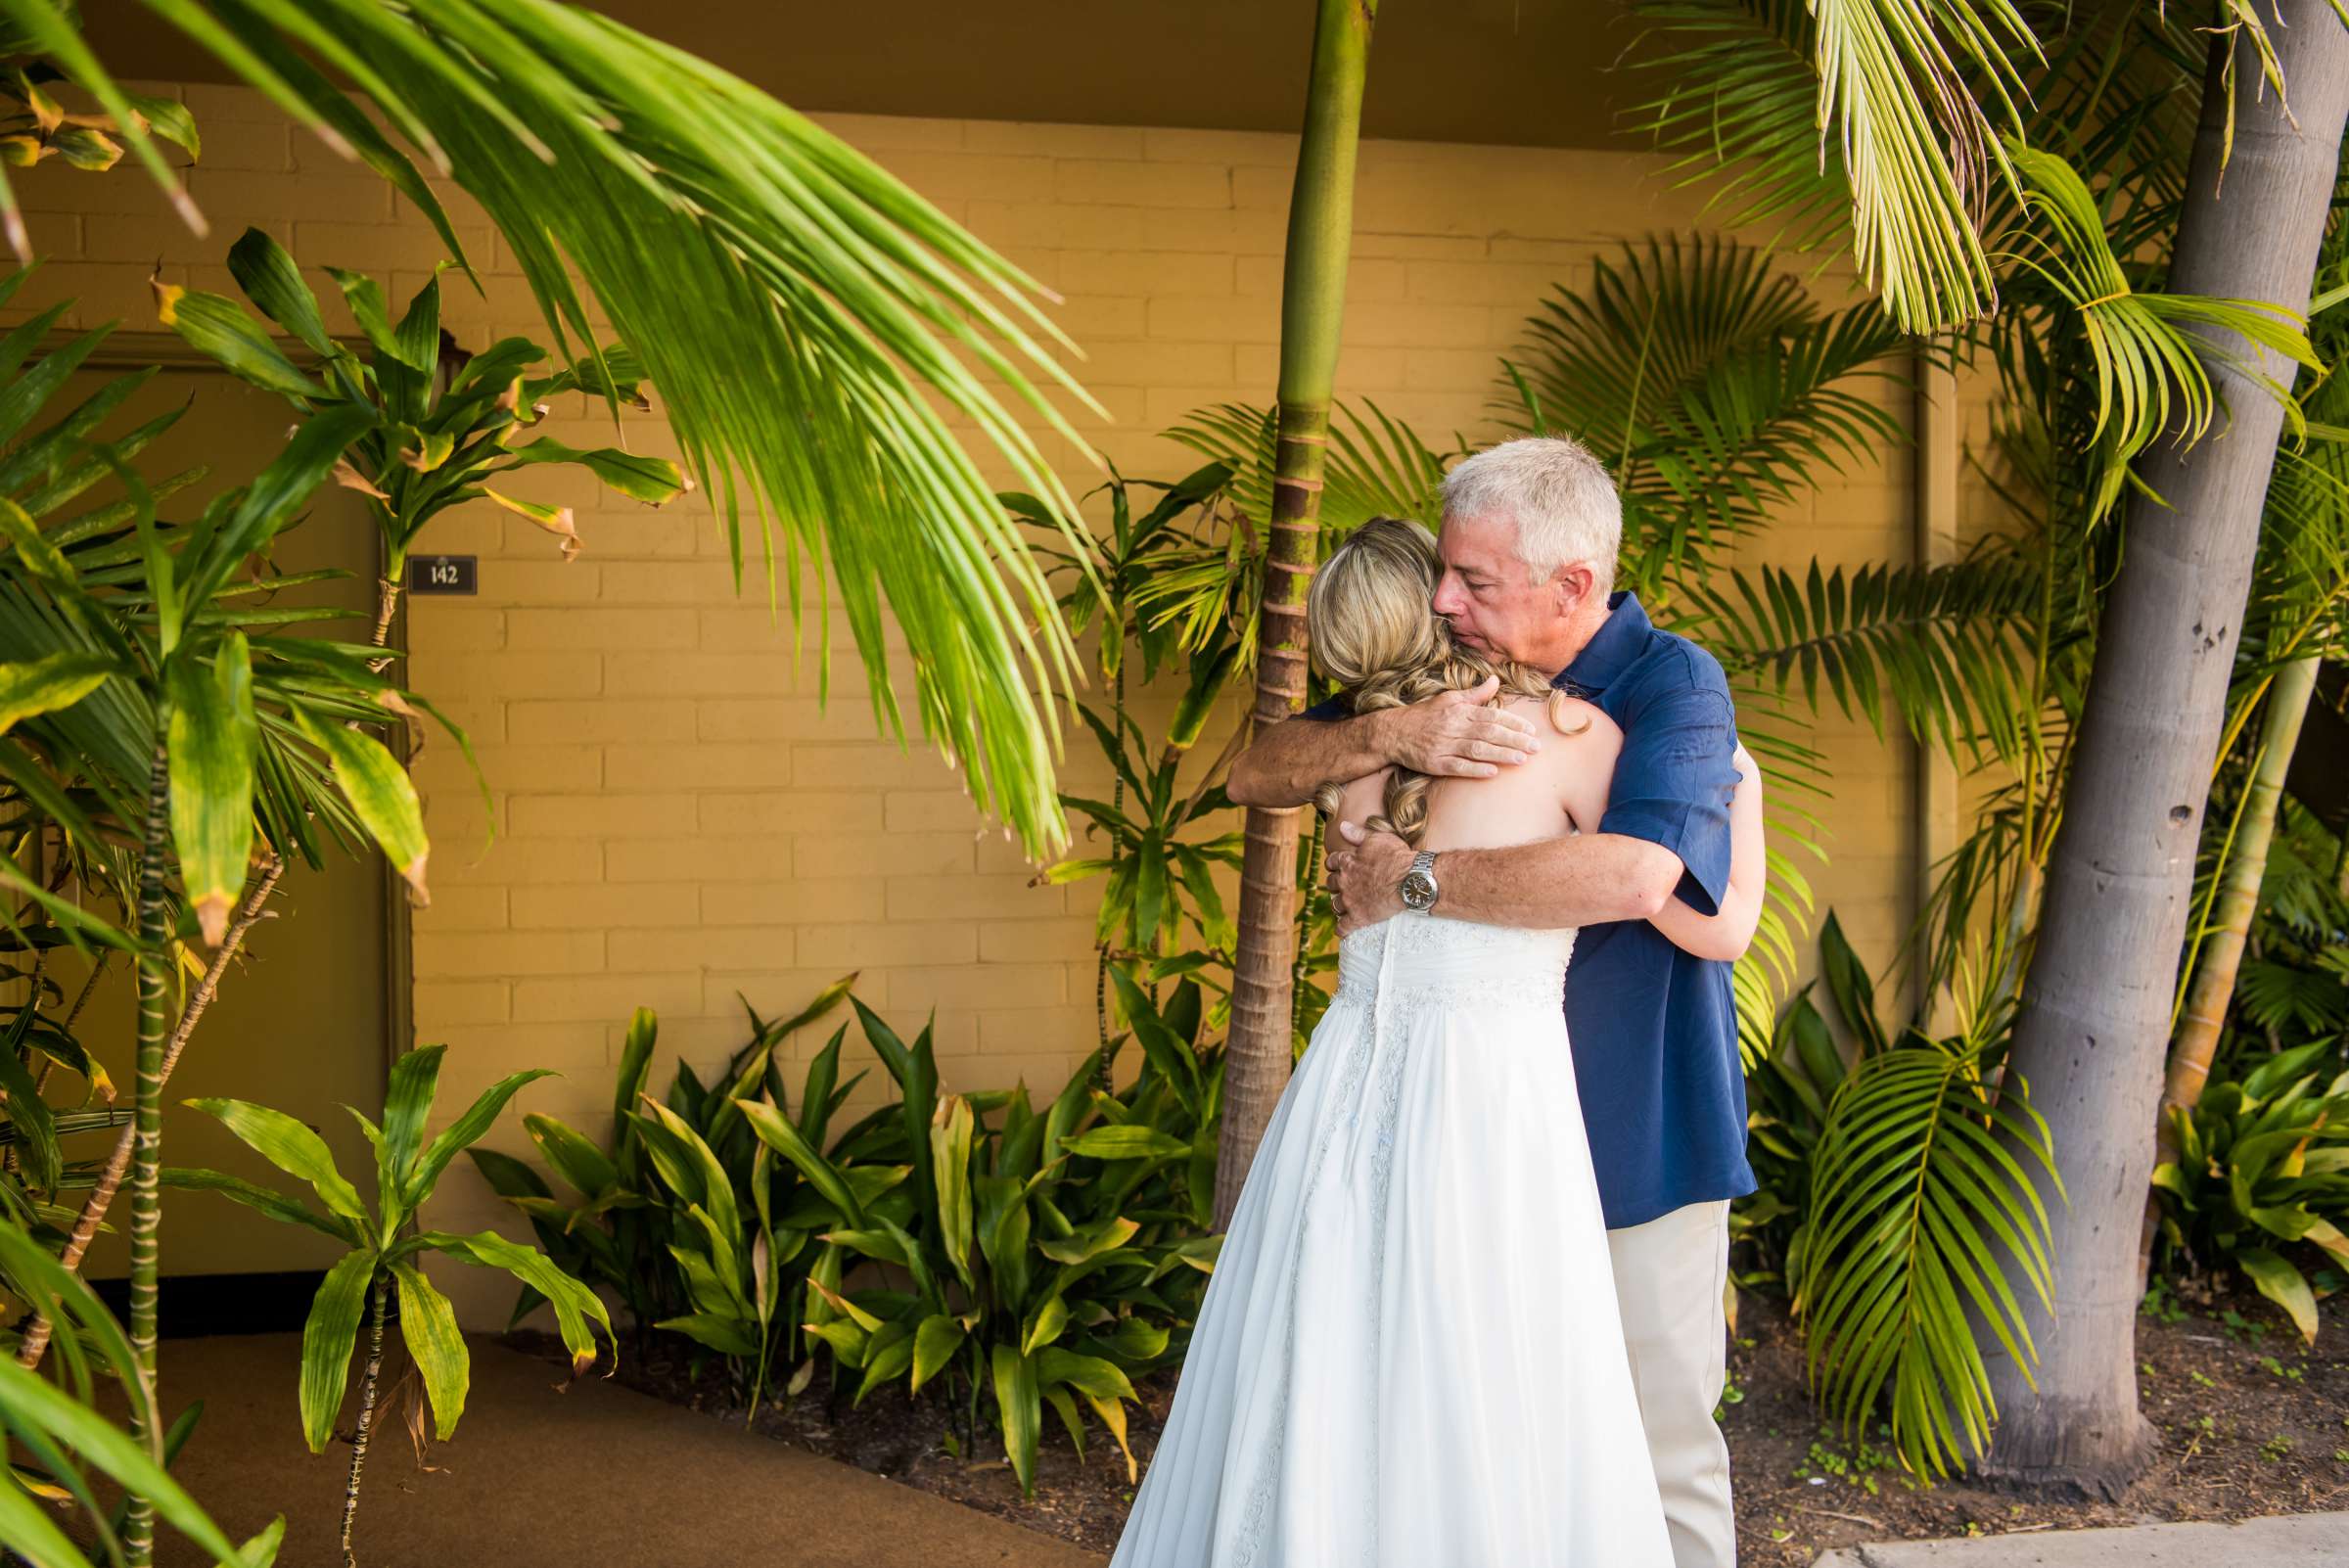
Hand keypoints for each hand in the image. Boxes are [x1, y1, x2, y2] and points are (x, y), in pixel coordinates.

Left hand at [1323, 820, 1413, 936]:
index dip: (1335, 865)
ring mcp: (1350, 900)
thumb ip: (1358, 834)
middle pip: (1331, 884)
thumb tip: (1342, 826)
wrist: (1410, 880)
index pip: (1332, 862)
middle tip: (1345, 886)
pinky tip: (1343, 930)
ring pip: (1335, 904)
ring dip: (1339, 905)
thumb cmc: (1397, 857)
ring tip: (1346, 906)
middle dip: (1336, 884)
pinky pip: (1343, 927)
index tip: (1339, 867)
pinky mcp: (1358, 917)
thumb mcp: (1378, 838)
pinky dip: (1342, 929)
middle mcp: (1345, 881)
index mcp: (1348, 861)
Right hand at [1375, 676, 1538, 778]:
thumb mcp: (1449, 699)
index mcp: (1459, 711)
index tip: (1531, 730)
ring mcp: (1444, 746)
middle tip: (1536, 747)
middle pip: (1489, 733)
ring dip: (1501, 754)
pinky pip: (1458, 767)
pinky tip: (1493, 772)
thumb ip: (1476, 694)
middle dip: (1514, 739)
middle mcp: (1453, 727)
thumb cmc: (1425, 715)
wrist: (1392, 733)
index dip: (1513, 723)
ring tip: (1522, 759)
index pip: (1491, 715)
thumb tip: (1496, 680)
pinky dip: (1476, 770)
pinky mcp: (1435, 764)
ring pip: (1477, 749)